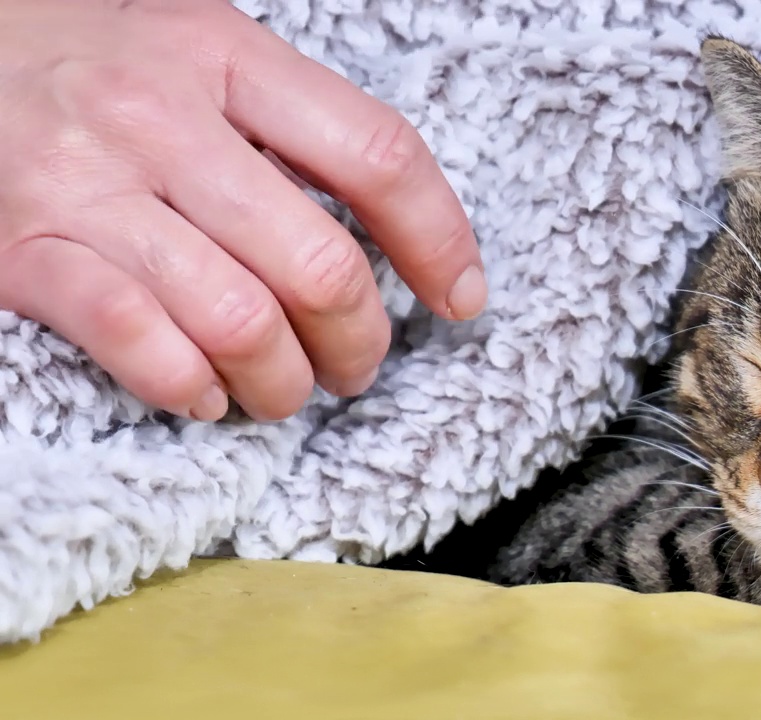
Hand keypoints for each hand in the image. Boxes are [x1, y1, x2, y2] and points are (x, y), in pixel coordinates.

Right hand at [0, 0, 486, 421]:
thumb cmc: (92, 66)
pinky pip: (141, 345)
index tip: (462, 297)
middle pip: (320, 263)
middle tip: (356, 364)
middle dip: (360, 341)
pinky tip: (203, 391)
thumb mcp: (198, 54)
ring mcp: (87, 186)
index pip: (378, 155)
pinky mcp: (25, 253)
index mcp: (223, 54)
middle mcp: (159, 116)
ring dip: (283, 382)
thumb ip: (288, 123)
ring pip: (242, 320)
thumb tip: (399, 234)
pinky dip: (190, 386)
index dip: (441, 241)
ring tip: (284, 388)